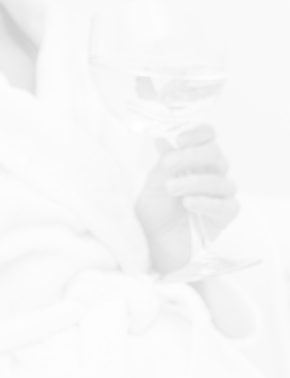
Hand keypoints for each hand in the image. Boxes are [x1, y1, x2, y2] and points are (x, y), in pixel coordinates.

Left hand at [134, 124, 240, 275]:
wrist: (156, 244)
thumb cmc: (155, 212)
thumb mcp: (153, 184)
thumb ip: (163, 163)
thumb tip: (163, 139)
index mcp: (194, 160)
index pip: (207, 137)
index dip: (198, 134)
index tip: (180, 139)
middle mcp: (211, 172)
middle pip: (215, 154)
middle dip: (191, 156)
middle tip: (168, 164)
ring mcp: (220, 193)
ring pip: (219, 179)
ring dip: (193, 182)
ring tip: (170, 189)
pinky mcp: (225, 214)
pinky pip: (225, 205)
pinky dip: (206, 202)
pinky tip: (189, 203)